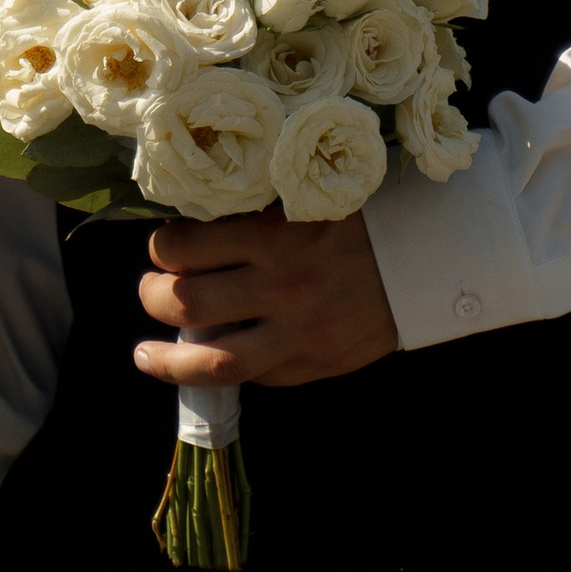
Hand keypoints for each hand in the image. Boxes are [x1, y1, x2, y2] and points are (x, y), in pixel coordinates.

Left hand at [135, 208, 399, 389]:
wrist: (424, 258)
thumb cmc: (355, 217)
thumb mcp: (301, 197)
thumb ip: (250, 215)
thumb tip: (189, 229)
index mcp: (272, 234)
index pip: (183, 248)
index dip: (162, 249)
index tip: (164, 247)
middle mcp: (280, 285)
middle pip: (186, 302)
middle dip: (153, 297)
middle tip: (152, 290)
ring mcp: (298, 332)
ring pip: (212, 360)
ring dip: (168, 360)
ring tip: (146, 355)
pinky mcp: (314, 363)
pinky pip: (257, 375)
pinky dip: (227, 366)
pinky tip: (211, 357)